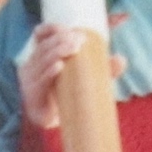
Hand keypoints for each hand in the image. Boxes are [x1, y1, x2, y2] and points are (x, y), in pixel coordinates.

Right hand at [17, 12, 91, 135]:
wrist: (59, 124)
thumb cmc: (70, 96)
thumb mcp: (86, 77)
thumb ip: (102, 68)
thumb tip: (122, 59)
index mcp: (41, 56)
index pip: (39, 36)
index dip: (49, 29)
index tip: (66, 28)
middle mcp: (32, 66)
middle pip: (43, 46)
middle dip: (60, 40)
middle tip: (79, 39)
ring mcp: (29, 81)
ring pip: (41, 61)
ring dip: (57, 52)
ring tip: (73, 47)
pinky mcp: (33, 97)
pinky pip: (40, 83)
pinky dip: (49, 73)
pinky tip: (59, 66)